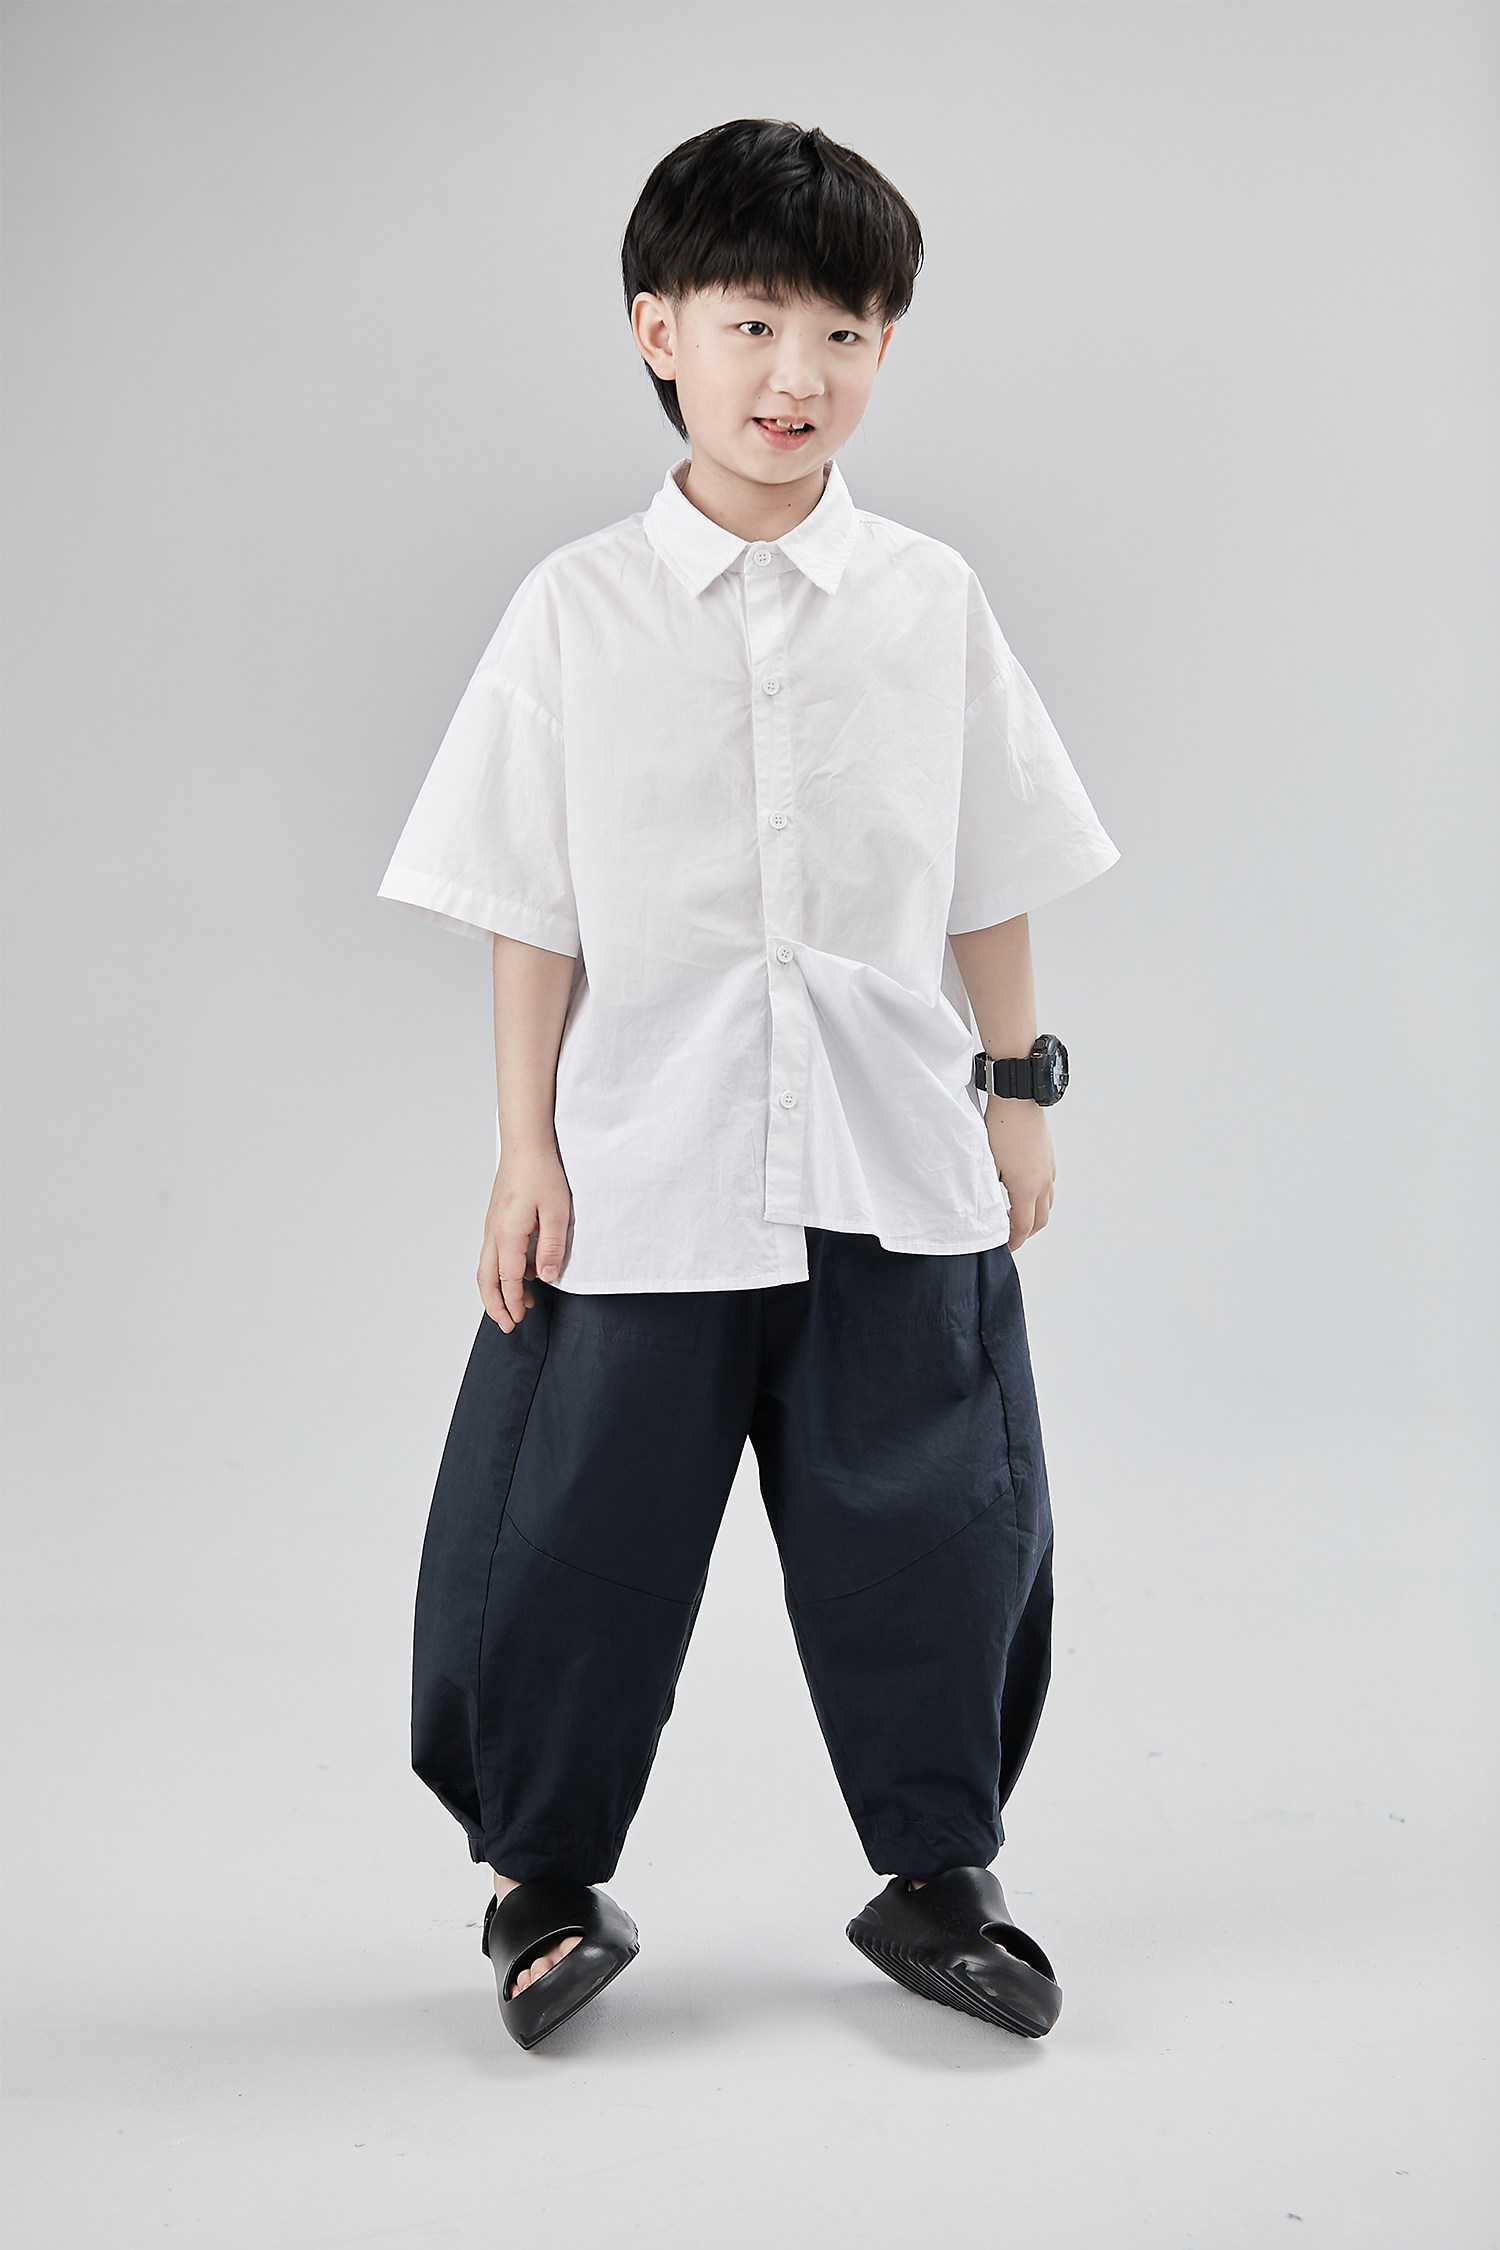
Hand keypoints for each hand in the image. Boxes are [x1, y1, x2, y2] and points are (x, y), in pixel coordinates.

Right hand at [478, 1145, 572, 1331]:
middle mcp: (493, 1233)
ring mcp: (492, 1226)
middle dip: (495, 1306)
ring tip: (521, 1304)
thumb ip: (552, 1247)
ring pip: (486, 1268)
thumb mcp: (558, 1212)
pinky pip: (493, 1253)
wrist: (525, 1145)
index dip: (513, 1302)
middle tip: (508, 1324)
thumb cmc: (542, 1174)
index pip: (507, 1279)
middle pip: (486, 1279)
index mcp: (507, 1234)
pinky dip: (501, 1271)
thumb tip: (546, 1277)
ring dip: (499, 1290)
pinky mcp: (496, 1220)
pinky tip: (524, 1273)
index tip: (520, 1319)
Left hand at [984, 1099, 1055, 1249]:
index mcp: (1027, 1188)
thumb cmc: (1000, 1129)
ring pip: (1047, 1204)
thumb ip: (988, 1192)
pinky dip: (1038, 1198)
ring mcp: (1048, 1170)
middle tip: (1008, 1236)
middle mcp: (1043, 1182)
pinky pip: (1048, 1187)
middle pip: (1039, 1221)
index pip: (1024, 1228)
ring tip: (1014, 1215)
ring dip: (1033, 1215)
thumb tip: (985, 1210)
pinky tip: (1022, 1191)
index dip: (1014, 1242)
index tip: (1005, 1248)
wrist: (1018, 1101)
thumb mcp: (987, 1165)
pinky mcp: (1049, 1159)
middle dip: (1025, 1233)